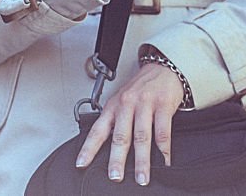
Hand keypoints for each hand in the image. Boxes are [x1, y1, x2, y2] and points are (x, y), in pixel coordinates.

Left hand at [75, 61, 183, 184]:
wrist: (164, 68)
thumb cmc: (142, 87)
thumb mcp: (123, 99)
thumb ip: (116, 121)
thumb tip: (111, 150)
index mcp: (114, 105)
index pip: (98, 129)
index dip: (89, 148)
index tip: (82, 164)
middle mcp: (127, 104)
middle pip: (121, 136)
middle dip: (117, 159)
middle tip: (115, 176)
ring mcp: (146, 104)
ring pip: (142, 137)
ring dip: (141, 161)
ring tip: (141, 177)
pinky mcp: (163, 104)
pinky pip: (163, 132)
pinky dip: (163, 150)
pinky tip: (164, 160)